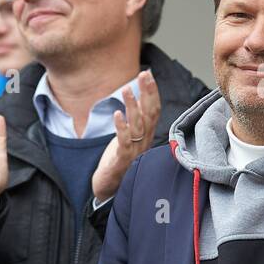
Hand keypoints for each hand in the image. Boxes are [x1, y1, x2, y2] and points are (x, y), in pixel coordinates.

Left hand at [91, 69, 161, 202]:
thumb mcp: (128, 138)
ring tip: (126, 90)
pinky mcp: (122, 161)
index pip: (154, 110)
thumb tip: (137, 99)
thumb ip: (134, 121)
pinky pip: (124, 143)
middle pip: (149, 114)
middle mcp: (144, 142)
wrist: (110, 189)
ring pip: (137, 126)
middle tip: (143, 74)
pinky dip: (121, 128)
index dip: (152, 92)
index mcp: (146, 135)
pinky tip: (116, 115)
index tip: (147, 74)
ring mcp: (135, 152)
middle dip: (147, 93)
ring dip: (132, 106)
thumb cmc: (119, 161)